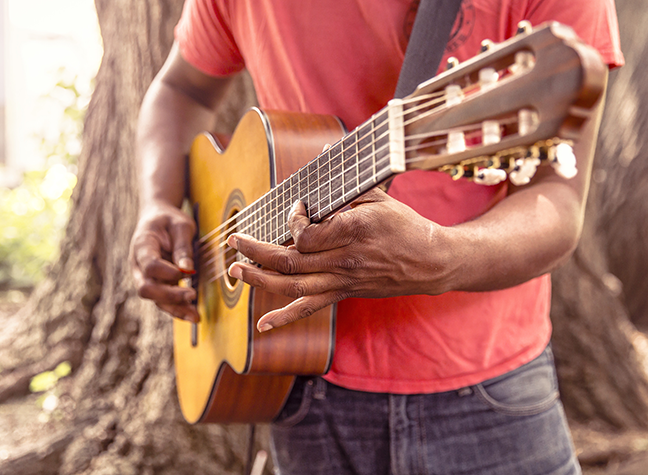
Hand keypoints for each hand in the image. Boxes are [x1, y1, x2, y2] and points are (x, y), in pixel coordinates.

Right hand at [130, 201, 199, 322]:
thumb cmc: (169, 220)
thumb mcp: (181, 225)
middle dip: (169, 296)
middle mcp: (138, 265)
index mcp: (142, 245)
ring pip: (154, 299)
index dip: (166, 272)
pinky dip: (177, 308)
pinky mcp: (155, 284)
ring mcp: (144, 277)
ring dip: (175, 309)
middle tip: (192, 295)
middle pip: (146, 288)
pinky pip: (163, 301)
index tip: (185, 273)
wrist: (157, 218)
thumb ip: (183, 247)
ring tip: (196, 316)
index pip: (149, 265)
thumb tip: (187, 270)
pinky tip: (193, 314)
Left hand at [227, 189, 453, 331]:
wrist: (429, 261)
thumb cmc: (404, 225)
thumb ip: (345, 184)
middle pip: (289, 261)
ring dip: (259, 279)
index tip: (296, 207)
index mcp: (352, 231)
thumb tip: (324, 154)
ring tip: (235, 270)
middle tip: (234, 241)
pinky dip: (285, 317)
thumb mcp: (378, 196)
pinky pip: (311, 308)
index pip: (306, 234)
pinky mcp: (344, 294)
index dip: (291, 220)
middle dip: (255, 250)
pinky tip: (264, 325)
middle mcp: (344, 260)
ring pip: (292, 286)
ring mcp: (343, 281)